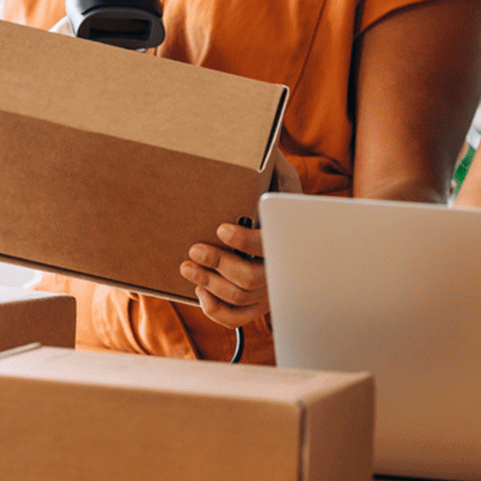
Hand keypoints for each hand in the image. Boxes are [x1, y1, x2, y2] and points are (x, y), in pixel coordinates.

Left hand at [181, 147, 300, 326]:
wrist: (279, 208)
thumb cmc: (275, 184)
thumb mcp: (280, 171)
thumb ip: (276, 170)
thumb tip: (264, 162)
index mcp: (292, 235)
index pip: (271, 244)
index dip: (245, 241)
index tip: (221, 228)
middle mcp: (285, 266)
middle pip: (251, 278)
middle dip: (218, 263)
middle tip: (195, 249)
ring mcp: (271, 286)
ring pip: (241, 297)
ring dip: (209, 283)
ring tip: (188, 266)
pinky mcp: (258, 300)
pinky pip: (238, 318)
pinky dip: (217, 310)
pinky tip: (202, 292)